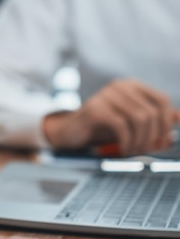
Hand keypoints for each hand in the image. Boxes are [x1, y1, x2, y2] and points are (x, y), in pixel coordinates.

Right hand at [43, 79, 177, 154]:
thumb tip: (177, 119)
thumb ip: (153, 122)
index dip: (167, 122)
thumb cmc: (102, 129)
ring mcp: (106, 95)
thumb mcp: (130, 125)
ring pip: (140, 119)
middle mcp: (120, 86)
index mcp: (132, 86)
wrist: (69, 132)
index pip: (162, 99)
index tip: (163, 140)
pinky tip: (123, 150)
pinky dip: (127, 142)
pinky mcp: (95, 108)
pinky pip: (122, 126)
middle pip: (152, 112)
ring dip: (140, 141)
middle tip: (146, 151)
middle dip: (153, 136)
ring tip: (133, 152)